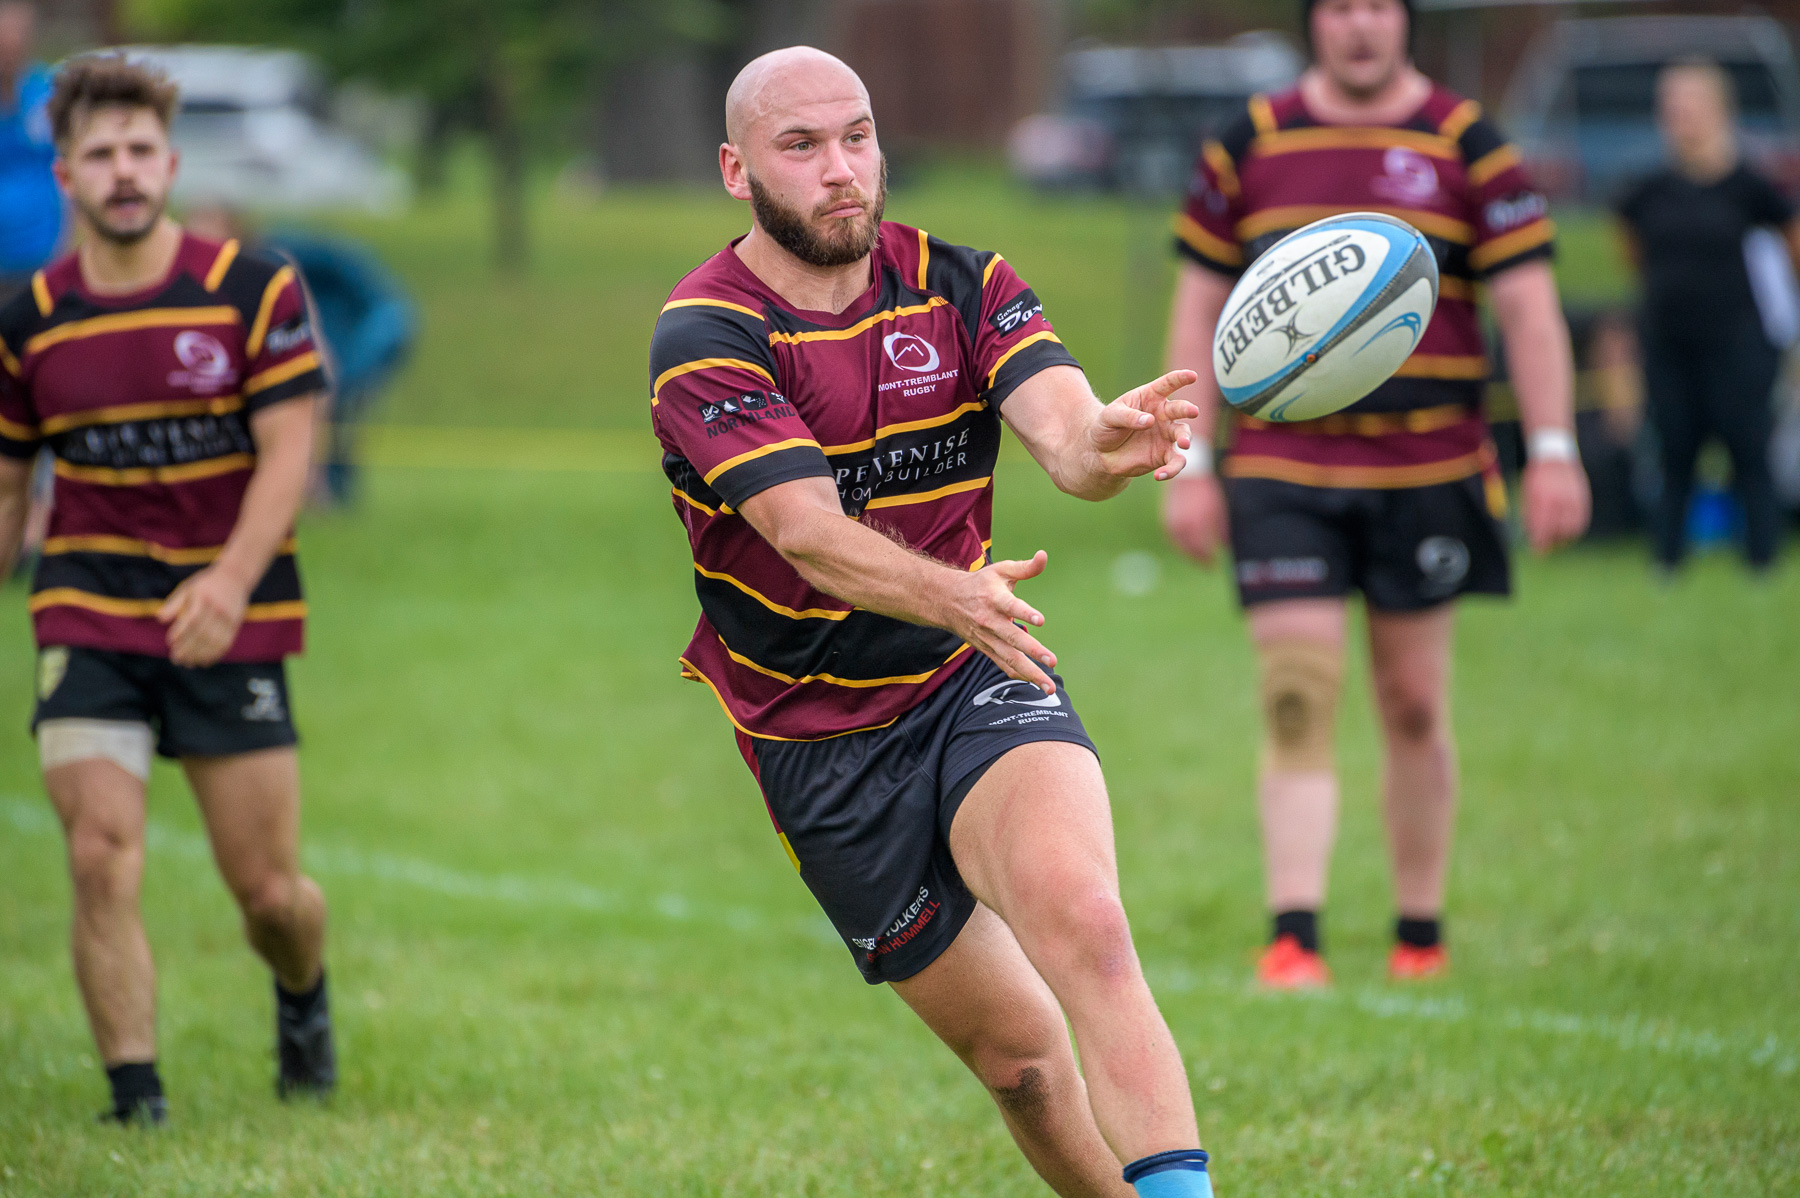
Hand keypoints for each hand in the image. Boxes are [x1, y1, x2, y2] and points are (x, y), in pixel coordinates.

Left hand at [158, 566, 250, 666]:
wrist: (235, 577)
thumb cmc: (206, 584)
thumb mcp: (188, 588)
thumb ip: (174, 603)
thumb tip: (160, 619)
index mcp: (205, 598)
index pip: (193, 618)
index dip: (181, 632)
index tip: (170, 642)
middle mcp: (218, 608)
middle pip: (203, 633)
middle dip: (189, 649)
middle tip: (176, 659)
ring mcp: (229, 617)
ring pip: (215, 641)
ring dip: (201, 655)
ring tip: (188, 663)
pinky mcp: (236, 624)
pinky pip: (226, 643)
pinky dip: (215, 654)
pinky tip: (205, 661)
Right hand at [941, 551, 1058, 694]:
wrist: (946, 601)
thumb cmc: (980, 583)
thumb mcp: (1000, 571)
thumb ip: (1025, 567)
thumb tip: (1043, 556)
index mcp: (994, 598)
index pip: (1011, 606)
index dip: (1025, 613)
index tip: (1041, 620)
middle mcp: (989, 621)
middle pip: (1012, 638)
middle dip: (1033, 651)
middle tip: (1052, 661)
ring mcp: (987, 638)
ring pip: (1009, 658)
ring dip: (1029, 673)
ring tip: (1048, 686)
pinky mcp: (985, 649)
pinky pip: (1002, 665)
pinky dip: (1017, 675)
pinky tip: (1034, 684)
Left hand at [1089, 370, 1201, 480]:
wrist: (1100, 453)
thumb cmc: (1105, 427)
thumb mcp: (1109, 417)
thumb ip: (1128, 416)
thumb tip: (1150, 421)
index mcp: (1150, 397)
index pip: (1168, 384)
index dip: (1180, 378)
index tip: (1192, 376)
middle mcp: (1163, 414)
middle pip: (1181, 409)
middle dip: (1188, 409)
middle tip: (1193, 411)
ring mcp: (1166, 435)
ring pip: (1183, 434)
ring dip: (1185, 438)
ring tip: (1183, 445)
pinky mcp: (1164, 455)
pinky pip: (1175, 462)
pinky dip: (1172, 469)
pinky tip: (1159, 476)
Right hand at [1162, 472, 1228, 565]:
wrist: (1190, 475)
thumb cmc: (1208, 492)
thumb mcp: (1218, 510)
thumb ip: (1221, 529)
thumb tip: (1224, 545)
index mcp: (1198, 522)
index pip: (1202, 548)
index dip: (1207, 559)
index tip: (1213, 565)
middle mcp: (1184, 524)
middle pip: (1190, 549)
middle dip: (1198, 559)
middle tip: (1206, 567)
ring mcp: (1173, 521)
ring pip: (1179, 545)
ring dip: (1188, 554)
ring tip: (1196, 559)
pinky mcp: (1167, 518)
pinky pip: (1172, 537)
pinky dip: (1179, 545)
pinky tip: (1186, 548)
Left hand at [1521, 458, 1590, 554]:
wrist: (1555, 458)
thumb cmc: (1536, 478)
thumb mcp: (1528, 494)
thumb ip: (1531, 515)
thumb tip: (1532, 536)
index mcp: (1542, 499)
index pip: (1542, 528)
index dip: (1539, 542)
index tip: (1536, 551)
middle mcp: (1559, 501)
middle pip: (1557, 531)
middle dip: (1550, 544)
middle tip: (1545, 550)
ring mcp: (1572, 500)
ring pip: (1571, 529)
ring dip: (1564, 540)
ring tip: (1556, 542)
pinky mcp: (1582, 500)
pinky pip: (1581, 521)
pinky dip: (1575, 531)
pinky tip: (1568, 533)